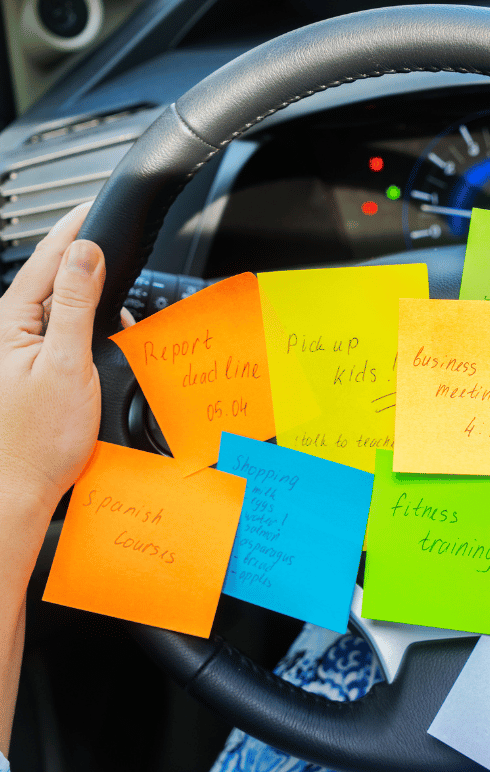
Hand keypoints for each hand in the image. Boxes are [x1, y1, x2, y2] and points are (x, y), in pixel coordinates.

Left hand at [0, 202, 104, 513]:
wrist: (21, 486)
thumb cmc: (38, 439)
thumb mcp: (65, 364)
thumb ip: (74, 305)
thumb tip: (83, 254)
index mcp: (11, 321)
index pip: (47, 259)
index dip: (74, 228)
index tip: (94, 204)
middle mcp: (9, 330)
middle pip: (52, 275)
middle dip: (85, 256)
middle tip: (115, 239)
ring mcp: (18, 348)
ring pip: (57, 301)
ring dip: (88, 291)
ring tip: (116, 289)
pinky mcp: (31, 366)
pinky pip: (59, 327)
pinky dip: (84, 319)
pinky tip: (102, 328)